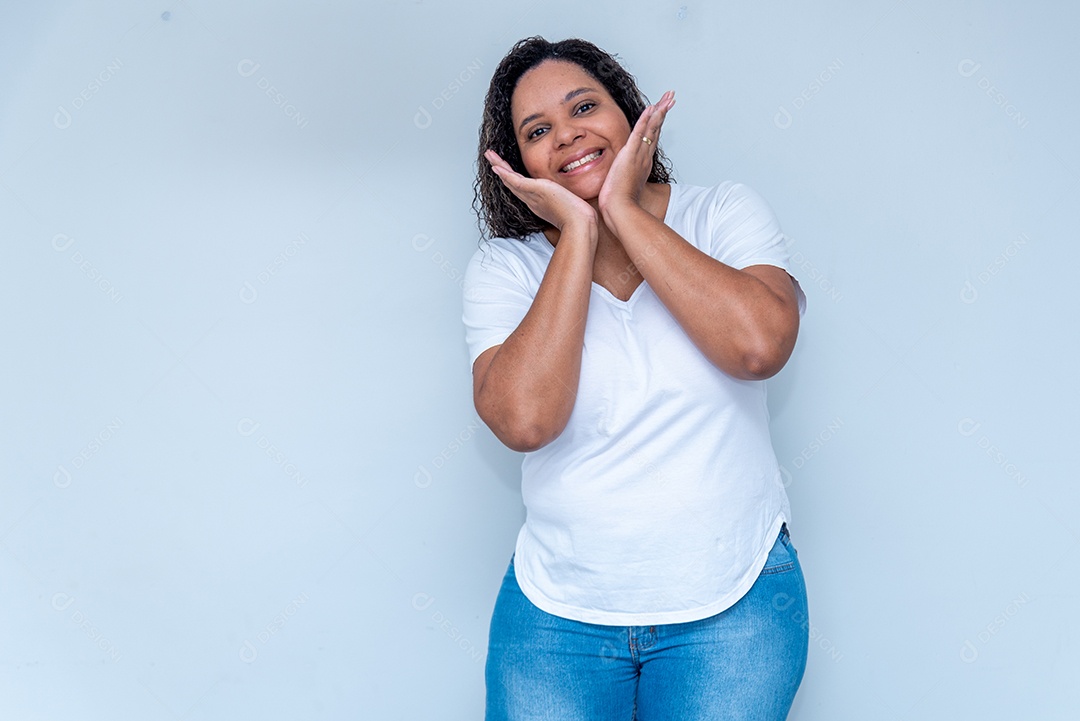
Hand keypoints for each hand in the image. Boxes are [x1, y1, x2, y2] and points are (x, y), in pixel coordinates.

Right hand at [485, 149, 596, 231]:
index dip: (513, 180)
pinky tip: (497, 167)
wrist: (579, 224)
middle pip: (512, 183)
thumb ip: (569, 200)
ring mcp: (532, 196)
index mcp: (539, 203)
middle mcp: (532, 200)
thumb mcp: (571, 205)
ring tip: (489, 156)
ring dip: (499, 167)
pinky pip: (516, 181)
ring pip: (511, 180)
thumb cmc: (579, 218)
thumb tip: (577, 201)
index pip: (523, 188)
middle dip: (501, 171)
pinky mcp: (535, 190)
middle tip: (492, 162)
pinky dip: (505, 173)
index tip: (507, 172)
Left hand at [598, 91, 675, 214]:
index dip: (657, 125)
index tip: (662, 113)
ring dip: (659, 110)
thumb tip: (616, 187)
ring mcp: (639, 155)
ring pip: (652, 128)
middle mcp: (644, 158)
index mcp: (642, 165)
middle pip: (656, 130)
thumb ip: (622, 183)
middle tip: (671, 98)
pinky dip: (646, 120)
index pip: (651, 140)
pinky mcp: (630, 154)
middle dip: (663, 112)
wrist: (620, 210)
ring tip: (668, 97)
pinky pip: (640, 133)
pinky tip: (651, 108)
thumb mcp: (621, 189)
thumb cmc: (619, 205)